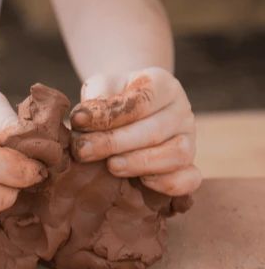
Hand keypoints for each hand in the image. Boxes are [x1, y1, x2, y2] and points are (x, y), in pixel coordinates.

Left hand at [69, 67, 201, 195]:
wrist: (126, 113)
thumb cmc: (111, 98)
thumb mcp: (101, 88)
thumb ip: (94, 100)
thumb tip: (82, 120)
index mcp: (163, 85)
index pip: (142, 99)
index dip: (109, 113)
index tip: (78, 121)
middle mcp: (181, 111)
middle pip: (155, 130)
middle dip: (115, 143)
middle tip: (83, 151)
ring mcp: (189, 140)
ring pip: (176, 155)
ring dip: (140, 163)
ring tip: (111, 166)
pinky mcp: (189, 166)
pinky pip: (190, 179)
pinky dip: (169, 183)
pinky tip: (141, 182)